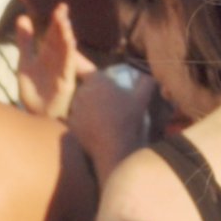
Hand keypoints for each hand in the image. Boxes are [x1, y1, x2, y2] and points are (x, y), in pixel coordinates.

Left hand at [21, 2, 87, 119]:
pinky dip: (69, 57)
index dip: (57, 21)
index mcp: (49, 55)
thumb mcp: (25, 62)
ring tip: (65, 24)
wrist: (35, 115)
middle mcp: (58, 61)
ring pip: (66, 53)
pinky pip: (68, 69)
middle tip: (62, 11)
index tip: (61, 7)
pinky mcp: (65, 85)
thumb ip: (25, 41)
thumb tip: (22, 17)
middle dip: (62, 26)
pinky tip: (70, 46)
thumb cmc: (34, 90)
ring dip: (67, 38)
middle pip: (61, 41)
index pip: (54, 34)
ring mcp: (62, 73)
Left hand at [68, 62, 155, 177]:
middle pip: (85, 87)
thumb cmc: (129, 120)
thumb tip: (150, 75)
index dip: (97, 77)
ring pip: (79, 102)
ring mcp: (74, 108)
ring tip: (102, 116)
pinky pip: (76, 117)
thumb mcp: (142, 98)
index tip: (105, 85)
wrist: (115, 149)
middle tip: (107, 103)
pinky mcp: (71, 123)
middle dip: (94, 92)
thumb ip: (146, 82)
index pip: (90, 71)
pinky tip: (94, 128)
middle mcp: (81, 91)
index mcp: (96, 80)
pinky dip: (83, 121)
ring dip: (87, 106)